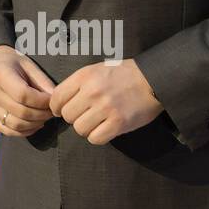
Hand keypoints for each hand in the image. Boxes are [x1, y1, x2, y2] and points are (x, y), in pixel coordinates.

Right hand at [0, 45, 55, 136]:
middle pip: (21, 112)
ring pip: (15, 124)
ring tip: (44, 117)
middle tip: (52, 111)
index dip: (42, 101)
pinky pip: (8, 130)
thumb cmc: (13, 63)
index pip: (23, 95)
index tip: (52, 100)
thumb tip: (56, 100)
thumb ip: (43, 82)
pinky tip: (34, 124)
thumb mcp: (29, 65)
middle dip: (42, 114)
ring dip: (35, 124)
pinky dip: (25, 131)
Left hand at [49, 59, 163, 144]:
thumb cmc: (122, 74)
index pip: (57, 97)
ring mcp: (105, 108)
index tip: (61, 110)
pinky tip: (104, 129)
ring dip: (85, 128)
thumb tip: (59, 101)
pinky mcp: (118, 123)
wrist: (151, 79)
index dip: (56, 107)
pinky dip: (97, 136)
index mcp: (84, 76)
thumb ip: (77, 83)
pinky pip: (95, 138)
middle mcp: (92, 92)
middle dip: (73, 117)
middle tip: (83, 115)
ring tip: (95, 122)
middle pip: (67, 115)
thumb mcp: (95, 69)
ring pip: (79, 129)